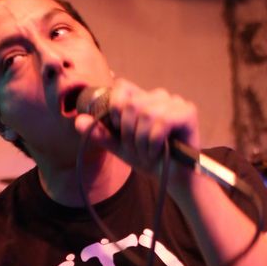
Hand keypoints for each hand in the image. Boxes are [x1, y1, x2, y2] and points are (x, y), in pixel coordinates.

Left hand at [75, 78, 199, 176]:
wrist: (174, 179)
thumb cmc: (149, 160)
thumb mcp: (120, 147)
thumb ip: (101, 133)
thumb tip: (78, 121)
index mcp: (143, 99)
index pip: (121, 87)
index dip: (114, 109)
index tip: (118, 130)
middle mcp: (160, 96)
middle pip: (131, 104)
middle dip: (128, 133)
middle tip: (136, 150)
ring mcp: (176, 102)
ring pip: (146, 113)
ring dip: (141, 141)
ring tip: (147, 154)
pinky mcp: (188, 112)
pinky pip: (162, 122)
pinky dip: (154, 142)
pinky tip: (158, 152)